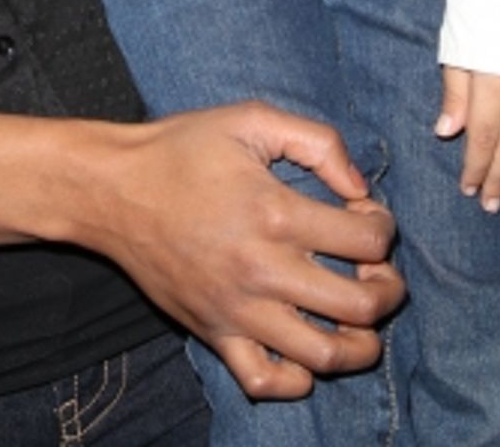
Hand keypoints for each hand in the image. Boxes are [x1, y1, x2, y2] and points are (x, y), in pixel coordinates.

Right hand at [0, 101, 404, 400]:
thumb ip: (317, 142)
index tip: (365, 215)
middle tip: (378, 272)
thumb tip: (359, 187)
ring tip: (359, 321)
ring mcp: (237, 310)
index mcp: (276, 213)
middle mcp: (261, 270)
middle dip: (388, 290)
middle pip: (359, 308)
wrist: (111, 188)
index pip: (366, 241)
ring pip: (322, 356)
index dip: (382, 226)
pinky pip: (264, 381)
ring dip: (360, 344)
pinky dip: (296, 378)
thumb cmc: (181, 148)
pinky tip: (305, 349)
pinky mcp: (213, 334)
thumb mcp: (250, 119)